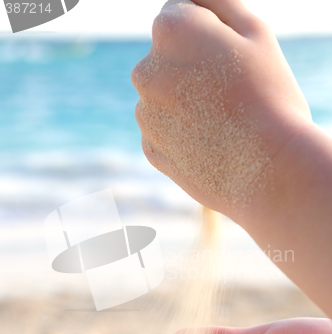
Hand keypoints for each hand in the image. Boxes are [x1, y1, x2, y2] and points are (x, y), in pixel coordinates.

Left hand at [132, 0, 311, 219]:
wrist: (269, 171)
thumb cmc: (270, 98)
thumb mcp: (255, 32)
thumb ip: (218, 2)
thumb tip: (194, 2)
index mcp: (170, 30)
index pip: (180, 15)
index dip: (209, 35)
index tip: (231, 59)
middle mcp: (145, 71)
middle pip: (169, 59)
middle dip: (193, 69)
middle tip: (230, 94)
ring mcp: (144, 114)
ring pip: (165, 97)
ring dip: (186, 103)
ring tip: (223, 123)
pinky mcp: (150, 150)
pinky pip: (163, 132)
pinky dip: (181, 135)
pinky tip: (209, 143)